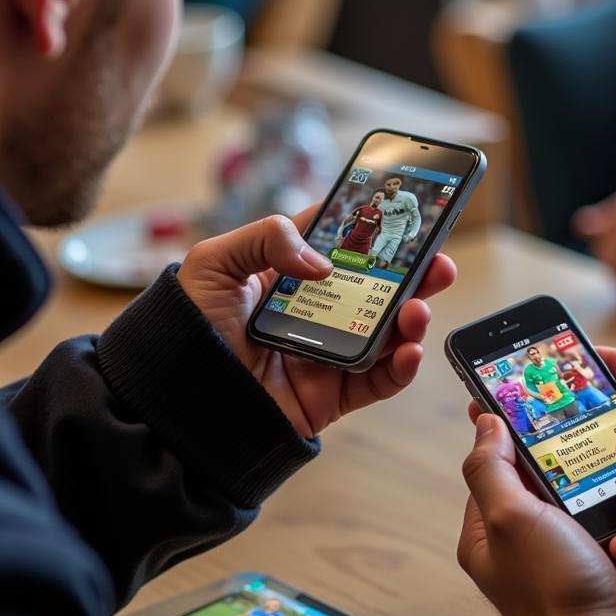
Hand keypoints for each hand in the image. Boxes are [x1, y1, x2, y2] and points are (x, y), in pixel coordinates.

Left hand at [177, 207, 455, 439]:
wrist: (177, 403)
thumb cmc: (187, 329)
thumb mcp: (215, 263)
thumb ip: (267, 239)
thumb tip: (325, 262)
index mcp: (288, 275)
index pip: (340, 243)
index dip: (371, 227)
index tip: (401, 212)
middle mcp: (315, 311)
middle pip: (376, 287)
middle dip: (413, 272)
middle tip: (437, 260)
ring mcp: (329, 353)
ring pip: (387, 332)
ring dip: (414, 317)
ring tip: (419, 307)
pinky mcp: (334, 394)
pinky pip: (380, 381)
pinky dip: (402, 367)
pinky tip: (410, 349)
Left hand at [458, 406, 615, 615]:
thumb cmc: (555, 590)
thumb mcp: (510, 517)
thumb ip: (491, 468)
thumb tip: (483, 424)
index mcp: (485, 536)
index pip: (487, 469)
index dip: (501, 433)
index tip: (518, 397)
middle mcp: (518, 544)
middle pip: (528, 478)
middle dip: (547, 447)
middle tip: (566, 409)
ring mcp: (557, 551)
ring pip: (567, 492)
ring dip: (581, 469)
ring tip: (596, 433)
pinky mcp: (595, 557)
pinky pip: (599, 512)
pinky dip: (608, 494)